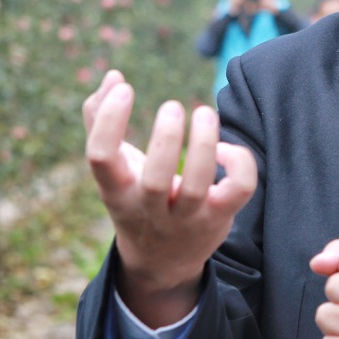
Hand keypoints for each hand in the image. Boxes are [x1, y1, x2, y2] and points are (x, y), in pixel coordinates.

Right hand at [83, 70, 256, 326]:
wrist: (162, 263)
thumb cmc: (135, 199)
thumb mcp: (114, 169)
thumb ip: (101, 120)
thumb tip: (114, 75)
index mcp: (115, 190)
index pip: (100, 159)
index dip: (109, 121)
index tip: (126, 88)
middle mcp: (148, 209)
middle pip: (154, 180)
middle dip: (166, 139)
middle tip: (173, 106)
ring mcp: (185, 219)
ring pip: (196, 187)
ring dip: (203, 144)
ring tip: (204, 112)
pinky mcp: (218, 218)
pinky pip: (237, 191)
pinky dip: (238, 163)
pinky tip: (224, 150)